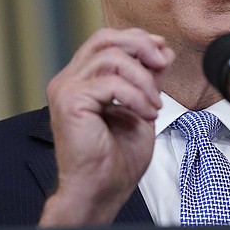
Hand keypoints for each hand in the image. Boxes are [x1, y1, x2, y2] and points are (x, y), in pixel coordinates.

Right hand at [38, 28, 174, 226]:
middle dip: (140, 46)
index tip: (163, 52)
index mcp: (82, 79)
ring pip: (111, 57)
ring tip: (154, 104)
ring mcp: (66, 89)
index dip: (137, 39)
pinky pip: (111, 83)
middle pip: (105, 39)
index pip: (106, 40)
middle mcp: (69, 80)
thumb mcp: (141, 108)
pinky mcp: (70, 101)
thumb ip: (147, 79)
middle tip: (163, 63)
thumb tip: (163, 52)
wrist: (101, 191)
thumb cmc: (116, 159)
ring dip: (143, 79)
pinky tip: (146, 113)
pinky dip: (136, 96)